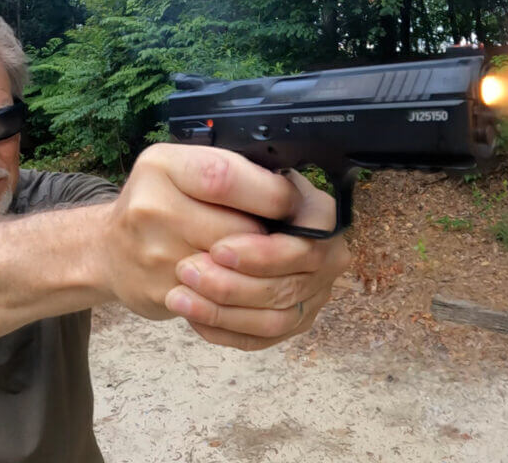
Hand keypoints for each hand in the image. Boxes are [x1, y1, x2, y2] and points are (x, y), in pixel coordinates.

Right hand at [101, 143, 299, 319]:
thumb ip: (229, 170)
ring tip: (254, 257)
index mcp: (162, 167)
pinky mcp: (161, 295)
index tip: (288, 202)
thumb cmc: (158, 201)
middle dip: (269, 235)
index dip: (270, 194)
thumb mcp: (181, 168)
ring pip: (235, 270)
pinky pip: (220, 301)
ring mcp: (154, 256)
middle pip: (239, 230)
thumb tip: (289, 190)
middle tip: (274, 232)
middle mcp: (152, 208)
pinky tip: (233, 279)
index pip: (226, 178)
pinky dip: (237, 294)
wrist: (107, 249)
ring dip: (256, 267)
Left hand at [164, 170, 351, 349]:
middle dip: (235, 285)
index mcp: (317, 210)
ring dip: (224, 312)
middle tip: (187, 273)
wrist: (210, 216)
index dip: (264, 252)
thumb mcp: (217, 169)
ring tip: (179, 297)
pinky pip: (262, 338)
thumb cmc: (213, 189)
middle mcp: (328, 252)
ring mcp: (314, 290)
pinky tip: (192, 316)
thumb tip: (226, 199)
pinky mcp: (293, 319)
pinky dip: (225, 331)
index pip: (309, 238)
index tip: (218, 250)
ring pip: (276, 317)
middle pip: (291, 283)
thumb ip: (231, 181)